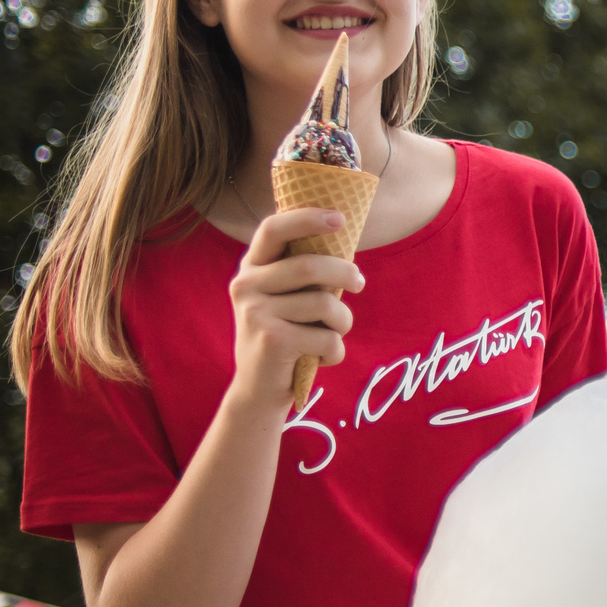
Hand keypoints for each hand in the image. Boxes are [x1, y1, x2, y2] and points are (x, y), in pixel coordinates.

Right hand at [229, 208, 364, 407]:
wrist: (259, 389)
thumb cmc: (286, 335)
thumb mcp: (287, 298)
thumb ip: (304, 273)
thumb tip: (344, 240)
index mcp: (251, 268)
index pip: (273, 229)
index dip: (306, 218)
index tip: (340, 218)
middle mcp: (245, 285)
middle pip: (310, 266)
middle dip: (346, 273)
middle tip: (360, 283)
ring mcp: (255, 313)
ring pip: (325, 304)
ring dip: (343, 321)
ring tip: (335, 332)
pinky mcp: (271, 340)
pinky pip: (327, 338)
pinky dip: (336, 351)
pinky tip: (323, 357)